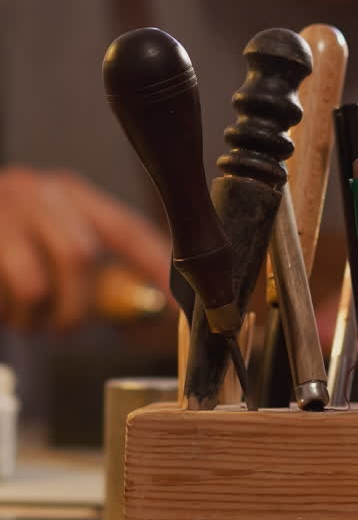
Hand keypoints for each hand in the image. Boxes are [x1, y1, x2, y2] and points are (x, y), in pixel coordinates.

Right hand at [0, 165, 170, 330]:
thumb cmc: (10, 246)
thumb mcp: (55, 242)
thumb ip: (101, 273)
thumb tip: (158, 314)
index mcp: (69, 191)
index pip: (125, 228)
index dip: (154, 269)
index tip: (177, 309)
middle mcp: (35, 192)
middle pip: (79, 255)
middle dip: (78, 308)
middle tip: (65, 327)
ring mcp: (0, 214)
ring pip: (33, 284)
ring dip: (34, 317)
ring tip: (26, 315)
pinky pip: (0, 296)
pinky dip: (6, 313)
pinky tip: (4, 304)